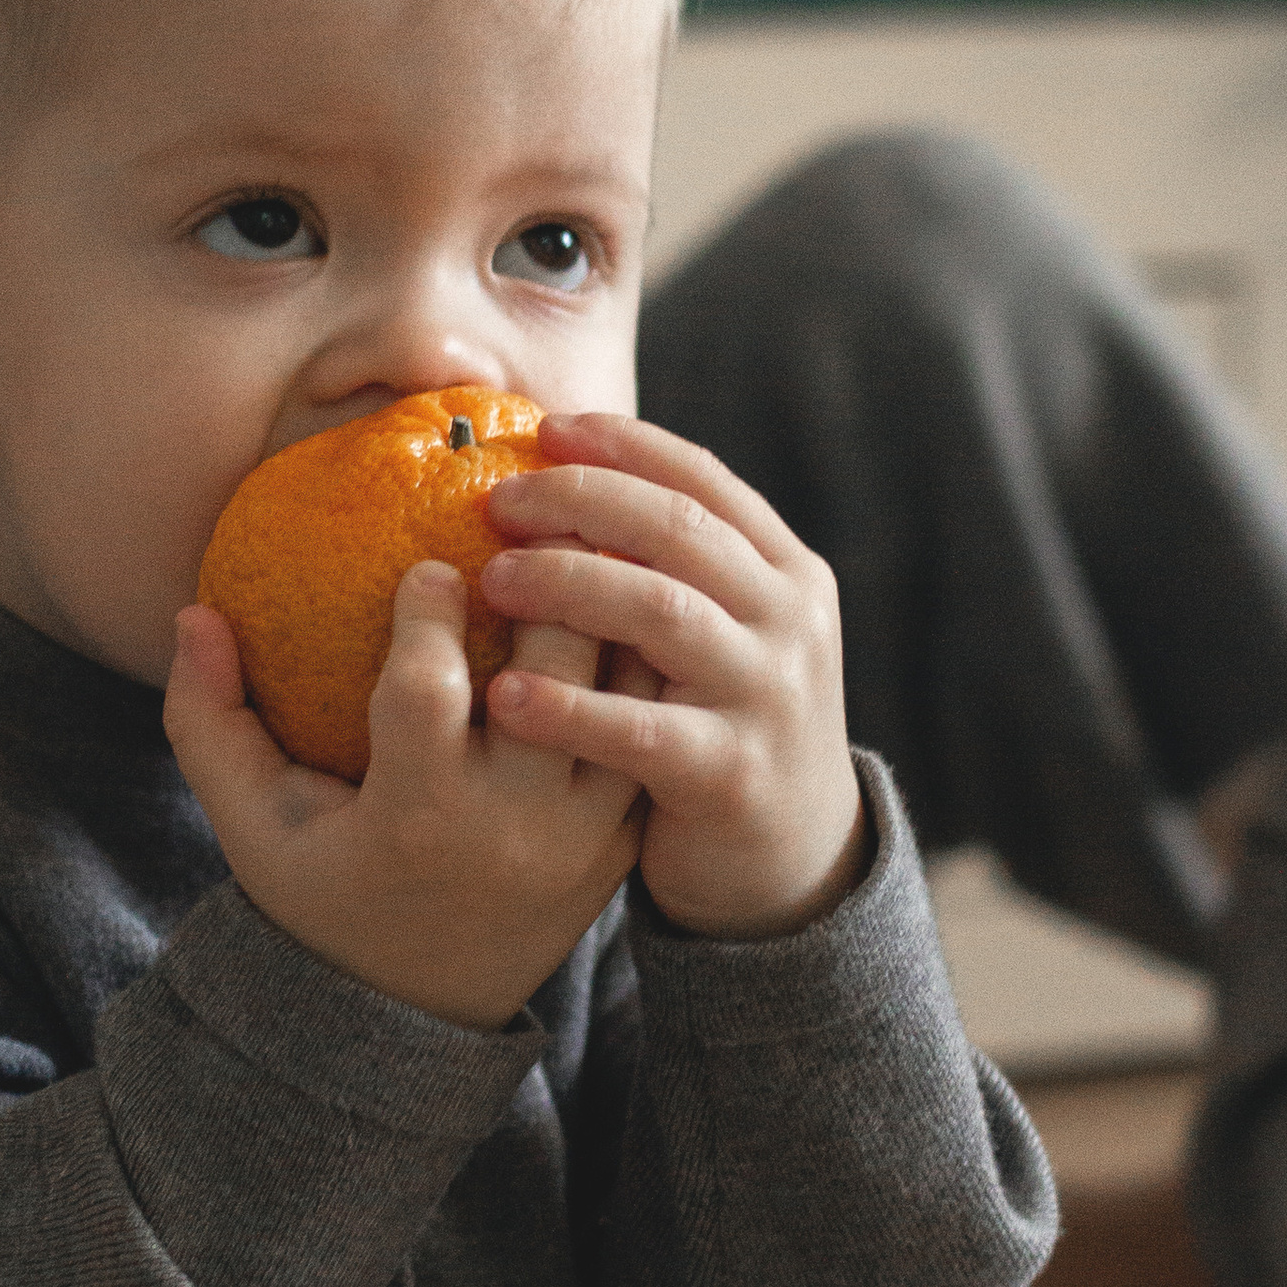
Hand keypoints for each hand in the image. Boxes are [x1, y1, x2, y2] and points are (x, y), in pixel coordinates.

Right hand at [164, 567, 641, 1028]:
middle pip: (554, 676)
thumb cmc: (320, 895)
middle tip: (535, 519)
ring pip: (624, 702)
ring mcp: (580, 841)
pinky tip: (623, 615)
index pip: (429, 688)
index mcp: (416, 816)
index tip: (428, 562)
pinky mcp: (620, 847)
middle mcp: (511, 827)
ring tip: (595, 545)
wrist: (413, 1015)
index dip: (429, 611)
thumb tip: (193, 611)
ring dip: (612, 618)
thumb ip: (210, 721)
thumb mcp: (251, 825)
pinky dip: (638, 676)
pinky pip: (647, 739)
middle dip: (549, 585)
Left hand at [475, 412, 866, 939]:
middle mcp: (788, 622)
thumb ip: (675, 569)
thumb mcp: (726, 633)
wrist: (794, 857)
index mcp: (786, 572)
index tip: (542, 430)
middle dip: (578, 502)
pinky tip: (504, 698)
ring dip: (566, 585)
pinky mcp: (730, 773)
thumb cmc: (725, 724)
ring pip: (660, 611)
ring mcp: (766, 695)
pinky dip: (567, 710)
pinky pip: (638, 729)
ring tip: (492, 582)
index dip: (620, 446)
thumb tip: (566, 479)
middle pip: (675, 529)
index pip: (702, 480)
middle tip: (496, 502)